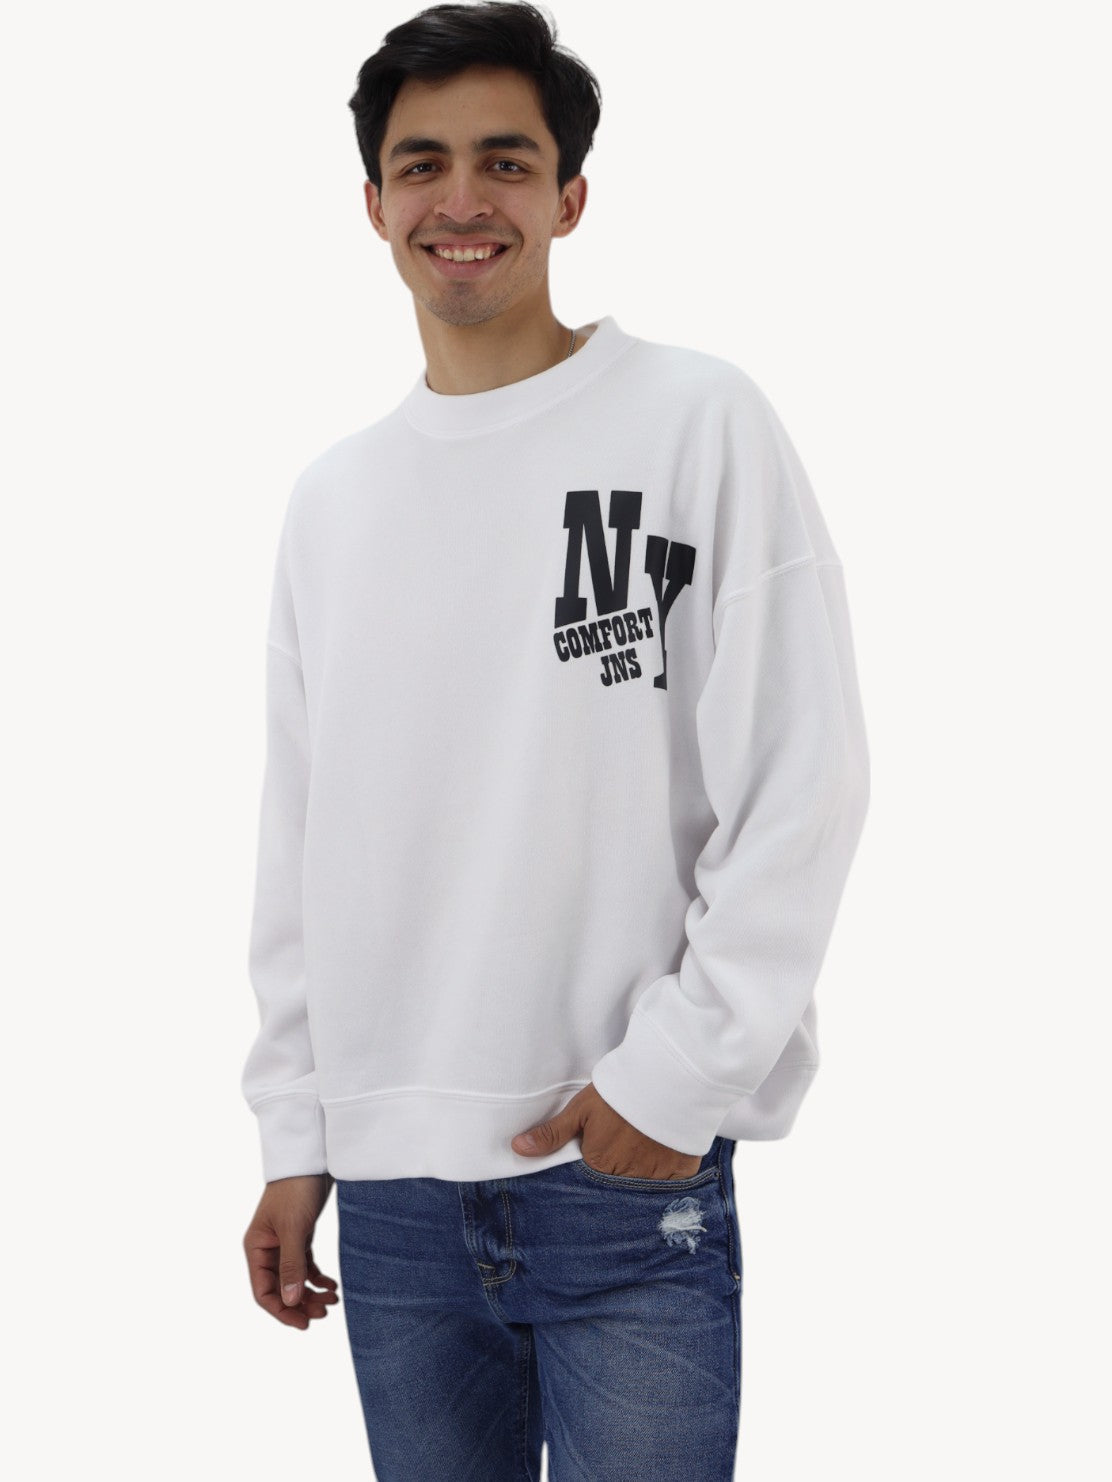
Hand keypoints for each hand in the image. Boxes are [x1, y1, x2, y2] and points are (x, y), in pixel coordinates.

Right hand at [243, 1172, 339, 1329]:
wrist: (312, 1157)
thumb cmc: (296, 1189)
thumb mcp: (294, 1229)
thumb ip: (291, 1265)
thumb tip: (289, 1302)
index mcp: (256, 1248)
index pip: (263, 1291)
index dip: (281, 1311)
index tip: (304, 1323)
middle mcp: (267, 1248)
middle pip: (280, 1289)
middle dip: (300, 1304)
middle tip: (325, 1313)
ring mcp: (283, 1242)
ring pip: (294, 1279)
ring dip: (310, 1293)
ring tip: (332, 1301)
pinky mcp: (300, 1235)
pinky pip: (305, 1265)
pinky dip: (317, 1278)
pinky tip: (332, 1285)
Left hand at [511, 1082, 703, 1178]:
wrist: (667, 1077)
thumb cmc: (620, 1091)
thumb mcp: (581, 1109)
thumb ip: (552, 1134)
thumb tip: (518, 1149)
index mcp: (599, 1164)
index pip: (593, 1175)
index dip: (598, 1161)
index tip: (605, 1148)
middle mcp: (626, 1179)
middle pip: (618, 1183)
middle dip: (619, 1170)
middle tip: (626, 1144)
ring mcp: (655, 1178)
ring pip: (644, 1185)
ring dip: (643, 1172)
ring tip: (645, 1146)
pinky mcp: (680, 1174)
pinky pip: (672, 1183)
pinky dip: (668, 1172)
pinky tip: (665, 1151)